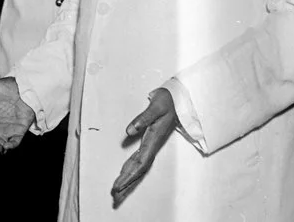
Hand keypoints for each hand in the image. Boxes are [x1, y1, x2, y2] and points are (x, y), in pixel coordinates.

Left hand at [110, 88, 177, 207]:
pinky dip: (131, 168)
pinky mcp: (150, 141)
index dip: (129, 176)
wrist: (179, 98)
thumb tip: (129, 131)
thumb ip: (142, 118)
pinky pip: (140, 159)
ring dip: (128, 178)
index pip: (141, 162)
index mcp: (154, 139)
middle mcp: (153, 145)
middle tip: (114, 194)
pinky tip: (124, 173)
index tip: (119, 185)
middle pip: (139, 169)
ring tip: (117, 190)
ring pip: (139, 166)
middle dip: (127, 182)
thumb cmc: (168, 100)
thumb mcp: (156, 106)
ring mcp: (152, 144)